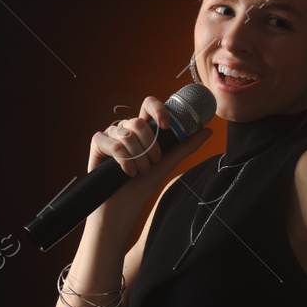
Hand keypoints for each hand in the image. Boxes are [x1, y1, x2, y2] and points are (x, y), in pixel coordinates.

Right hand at [88, 95, 211, 201]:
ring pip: (127, 135)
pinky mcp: (98, 143)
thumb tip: (208, 130)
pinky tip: (127, 172)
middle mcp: (126, 127)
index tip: (167, 125)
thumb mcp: (169, 162)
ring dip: (138, 158)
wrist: (126, 202)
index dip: (158, 110)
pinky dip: (124, 161)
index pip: (149, 104)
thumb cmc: (144, 182)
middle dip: (149, 146)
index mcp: (143, 128)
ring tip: (139, 171)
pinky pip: (114, 145)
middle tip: (152, 161)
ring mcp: (111, 134)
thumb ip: (186, 145)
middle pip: (138, 122)